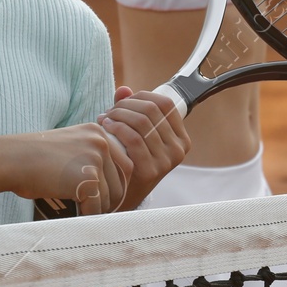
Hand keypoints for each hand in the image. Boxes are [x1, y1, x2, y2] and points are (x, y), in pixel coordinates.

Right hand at [0, 124, 130, 214]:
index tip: (101, 197)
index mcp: (98, 132)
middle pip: (121, 181)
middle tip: (94, 209)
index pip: (123, 165)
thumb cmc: (33, 159)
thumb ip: (90, 156)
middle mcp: (101, 142)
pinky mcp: (87, 179)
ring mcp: (95, 159)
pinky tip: (76, 215)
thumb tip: (113, 185)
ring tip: (83, 211)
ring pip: (111, 196)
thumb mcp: (69, 147)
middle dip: (108, 198)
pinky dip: (88, 216)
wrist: (10, 159)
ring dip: (98, 208)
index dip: (114, 184)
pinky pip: (96, 207)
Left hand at [99, 87, 190, 209]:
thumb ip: (131, 111)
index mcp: (181, 138)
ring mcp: (166, 161)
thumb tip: (124, 90)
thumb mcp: (136, 135)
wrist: (123, 197)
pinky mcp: (151, 170)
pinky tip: (105, 127)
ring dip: (118, 115)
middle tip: (109, 111)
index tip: (123, 101)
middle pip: (151, 110)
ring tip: (105, 118)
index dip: (142, 96)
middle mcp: (178, 149)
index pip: (165, 104)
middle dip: (126, 105)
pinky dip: (117, 128)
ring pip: (141, 122)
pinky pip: (133, 138)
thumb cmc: (129, 160)